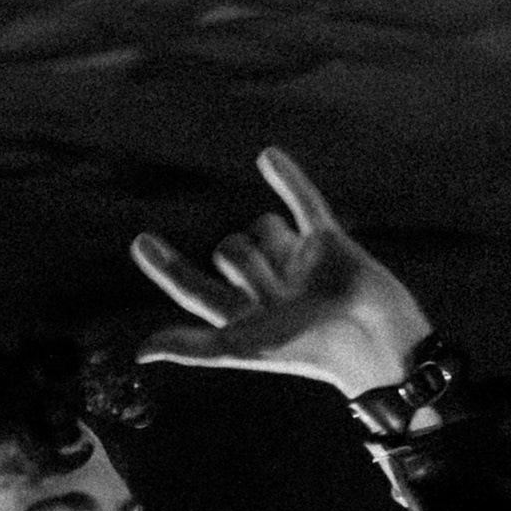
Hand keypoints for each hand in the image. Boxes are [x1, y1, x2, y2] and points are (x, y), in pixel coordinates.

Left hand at [132, 148, 431, 399]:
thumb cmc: (305, 350)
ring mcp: (296, 260)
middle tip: (279, 294)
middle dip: (246, 264)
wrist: (371, 336)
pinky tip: (266, 156)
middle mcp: (266, 287)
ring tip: (302, 277)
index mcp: (243, 316)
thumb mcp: (242, 348)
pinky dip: (288, 178)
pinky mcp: (327, 240)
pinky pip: (302, 202)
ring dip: (274, 244)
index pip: (193, 287)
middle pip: (230, 250)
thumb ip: (192, 348)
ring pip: (261, 227)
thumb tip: (139, 354)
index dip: (168, 267)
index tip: (142, 241)